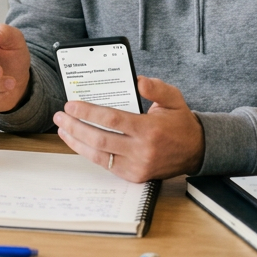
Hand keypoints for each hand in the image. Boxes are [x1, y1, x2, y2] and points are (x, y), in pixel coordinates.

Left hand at [51, 76, 204, 181]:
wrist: (196, 151)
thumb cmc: (180, 122)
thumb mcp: (174, 98)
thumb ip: (155, 87)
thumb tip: (137, 80)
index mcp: (149, 129)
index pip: (111, 120)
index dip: (87, 112)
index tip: (71, 105)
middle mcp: (142, 150)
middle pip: (99, 139)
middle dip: (75, 126)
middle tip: (60, 116)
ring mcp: (137, 166)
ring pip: (98, 155)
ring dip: (76, 142)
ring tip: (63, 128)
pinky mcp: (134, 176)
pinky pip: (105, 164)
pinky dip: (88, 153)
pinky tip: (77, 142)